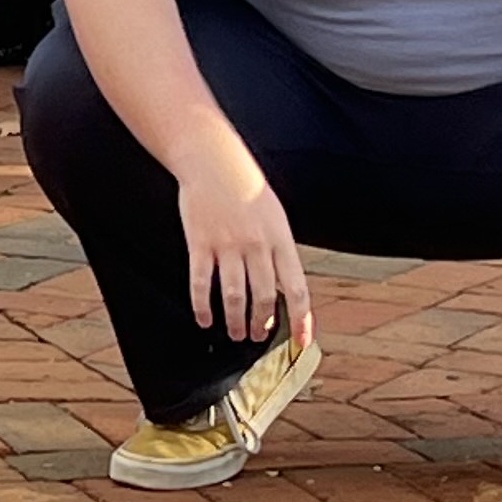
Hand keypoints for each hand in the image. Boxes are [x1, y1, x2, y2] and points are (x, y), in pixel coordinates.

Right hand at [179, 162, 311, 353]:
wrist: (214, 160)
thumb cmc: (247, 188)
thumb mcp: (275, 217)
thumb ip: (279, 252)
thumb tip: (284, 288)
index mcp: (280, 239)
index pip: (296, 288)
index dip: (301, 319)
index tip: (301, 340)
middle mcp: (256, 245)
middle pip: (263, 297)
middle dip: (261, 323)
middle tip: (257, 335)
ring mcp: (227, 245)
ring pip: (233, 295)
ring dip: (235, 320)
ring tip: (235, 333)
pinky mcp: (200, 243)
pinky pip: (200, 283)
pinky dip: (202, 306)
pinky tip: (204, 318)